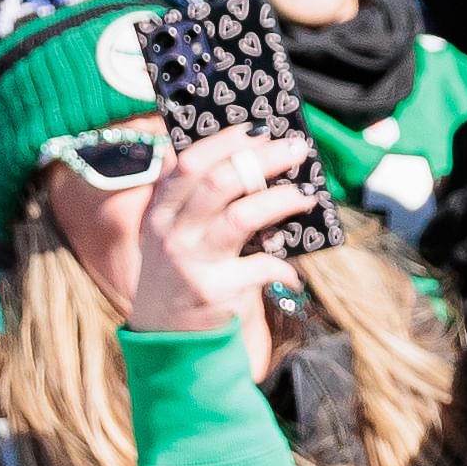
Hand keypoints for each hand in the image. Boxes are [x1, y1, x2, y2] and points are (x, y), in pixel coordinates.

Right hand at [124, 128, 322, 340]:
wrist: (165, 337)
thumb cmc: (180, 273)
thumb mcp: (170, 233)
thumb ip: (192, 201)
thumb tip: (247, 160)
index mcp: (159, 210)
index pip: (188, 163)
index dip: (225, 142)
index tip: (259, 128)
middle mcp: (171, 232)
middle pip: (220, 182)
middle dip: (263, 160)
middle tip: (296, 150)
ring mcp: (191, 261)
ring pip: (242, 217)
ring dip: (281, 201)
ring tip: (307, 196)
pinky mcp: (214, 291)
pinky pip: (261, 267)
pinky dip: (284, 268)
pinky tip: (293, 273)